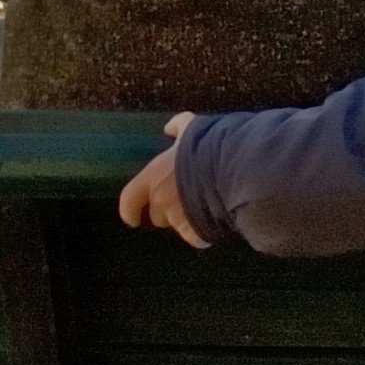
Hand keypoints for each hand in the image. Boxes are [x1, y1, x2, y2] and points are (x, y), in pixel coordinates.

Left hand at [119, 111, 210, 248]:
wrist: (235, 168)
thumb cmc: (209, 147)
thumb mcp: (192, 129)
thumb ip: (178, 126)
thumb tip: (169, 127)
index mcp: (154, 177)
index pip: (130, 199)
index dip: (129, 210)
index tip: (132, 219)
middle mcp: (161, 200)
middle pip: (157, 215)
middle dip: (168, 211)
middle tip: (186, 202)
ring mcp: (178, 218)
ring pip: (178, 226)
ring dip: (187, 220)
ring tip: (206, 208)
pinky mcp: (196, 232)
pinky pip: (196, 238)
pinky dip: (204, 233)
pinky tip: (216, 221)